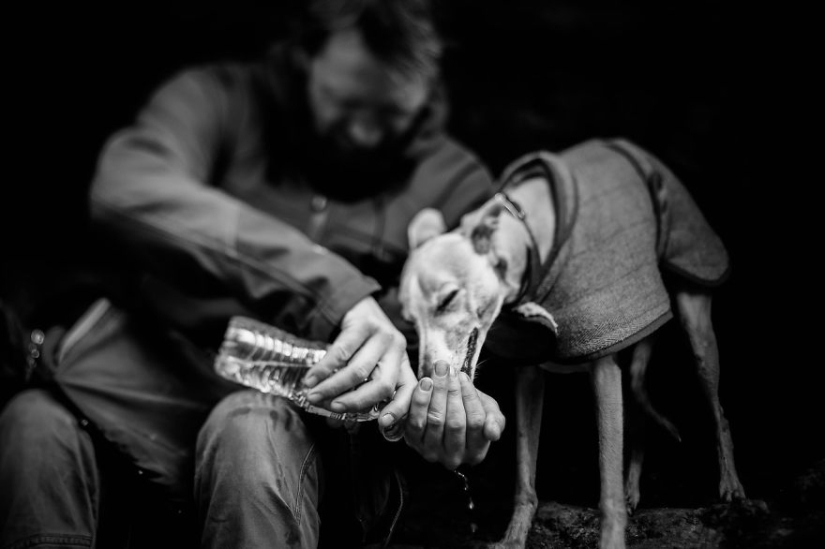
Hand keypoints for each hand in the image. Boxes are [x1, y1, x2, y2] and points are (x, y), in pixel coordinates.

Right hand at [302, 297, 415, 420]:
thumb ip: (356, 393)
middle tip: (331, 408)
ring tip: (314, 395)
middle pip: (381, 385)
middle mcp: (397, 350)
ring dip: (333, 387)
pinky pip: (341, 353)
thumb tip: (338, 424)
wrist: (355, 305)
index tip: (382, 424)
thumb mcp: (367, 366)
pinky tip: (311, 378)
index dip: (398, 410)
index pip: (408, 391)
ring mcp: (383, 335)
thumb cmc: (360, 344)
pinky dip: (324, 369)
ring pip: (359, 371)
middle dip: (354, 402)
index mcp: (402, 364)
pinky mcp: (364, 324)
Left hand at [404, 360, 505, 469]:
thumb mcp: (489, 413)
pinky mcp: (414, 444)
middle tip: (448, 370)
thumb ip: (494, 421)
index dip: (470, 397)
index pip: (476, 422)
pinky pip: (416, 422)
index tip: (463, 376)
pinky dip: (420, 401)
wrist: (446, 410)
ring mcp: (432, 453)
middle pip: (455, 422)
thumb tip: (492, 432)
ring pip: (436, 420)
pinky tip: (425, 383)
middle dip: (452, 392)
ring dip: (437, 392)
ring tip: (438, 372)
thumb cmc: (470, 410)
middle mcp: (454, 458)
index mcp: (476, 452)